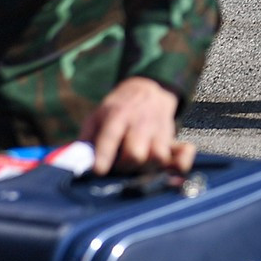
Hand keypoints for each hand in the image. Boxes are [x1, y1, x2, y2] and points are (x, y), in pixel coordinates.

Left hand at [79, 77, 194, 174]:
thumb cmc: (118, 109)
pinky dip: (179, 165)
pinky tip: (169, 171)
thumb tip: (76, 163)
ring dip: (147, 169)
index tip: (98, 171)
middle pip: (135, 154)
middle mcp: (140, 123)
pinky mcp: (173, 137)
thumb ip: (86, 139)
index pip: (110, 137)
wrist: (148, 89)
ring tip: (138, 167)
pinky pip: (183, 155)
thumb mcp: (97, 116)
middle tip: (120, 167)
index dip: (104, 156)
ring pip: (157, 158)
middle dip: (125, 167)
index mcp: (117, 115)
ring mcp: (159, 130)